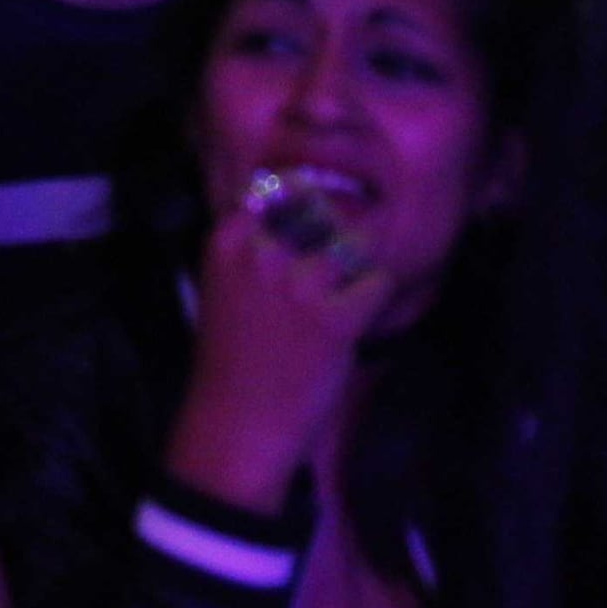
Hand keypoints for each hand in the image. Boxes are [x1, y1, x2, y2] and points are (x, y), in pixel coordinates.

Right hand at [173, 163, 383, 502]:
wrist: (236, 423)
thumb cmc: (232, 356)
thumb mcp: (228, 284)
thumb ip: (259, 244)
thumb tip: (312, 204)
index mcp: (227, 238)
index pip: (282, 184)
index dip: (311, 197)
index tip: (320, 220)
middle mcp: (261, 250)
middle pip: (326, 203)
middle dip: (344, 224)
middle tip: (343, 256)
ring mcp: (298, 282)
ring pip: (358, 235)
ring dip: (363, 259)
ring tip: (350, 284)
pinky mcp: (334, 318)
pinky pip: (378, 280)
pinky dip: (376, 296)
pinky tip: (355, 318)